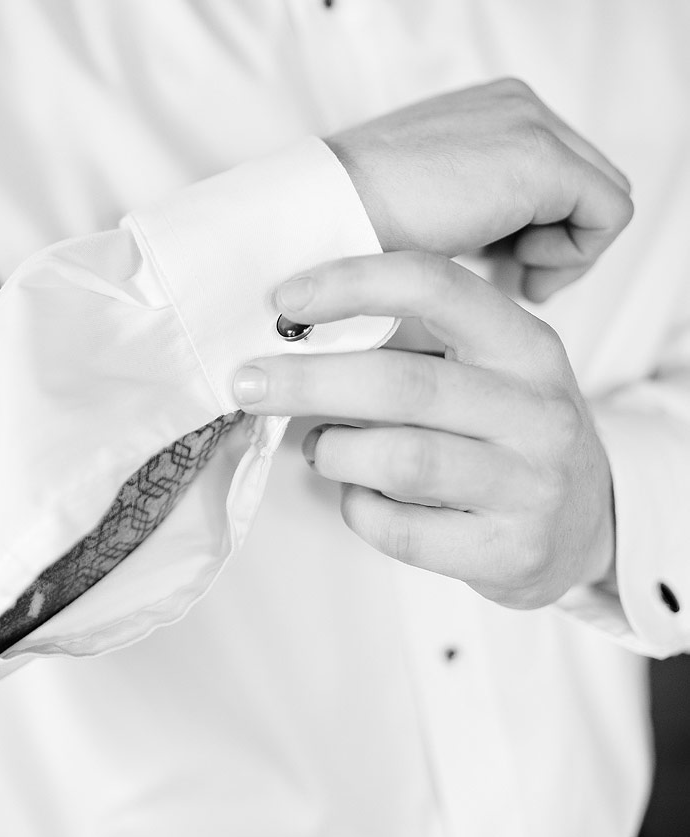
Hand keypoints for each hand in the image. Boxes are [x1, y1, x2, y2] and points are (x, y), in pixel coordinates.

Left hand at [233, 252, 614, 609]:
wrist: (588, 521)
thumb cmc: (511, 429)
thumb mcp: (491, 368)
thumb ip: (415, 342)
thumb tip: (296, 324)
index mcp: (526, 347)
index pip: (436, 287)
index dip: (354, 284)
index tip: (287, 299)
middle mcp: (538, 411)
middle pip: (402, 384)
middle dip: (308, 382)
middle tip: (248, 383)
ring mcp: (531, 486)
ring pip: (400, 459)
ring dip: (335, 451)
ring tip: (321, 448)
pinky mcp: (512, 551)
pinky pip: (401, 530)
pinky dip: (358, 508)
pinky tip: (358, 495)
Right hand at [328, 78, 632, 301]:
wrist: (329, 211)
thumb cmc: (363, 219)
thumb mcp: (435, 202)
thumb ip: (481, 204)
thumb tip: (519, 244)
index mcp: (491, 107)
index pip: (561, 170)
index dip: (540, 229)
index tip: (499, 265)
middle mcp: (518, 102)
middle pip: (589, 182)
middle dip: (557, 240)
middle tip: (511, 279)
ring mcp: (532, 122)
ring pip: (603, 199)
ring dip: (563, 250)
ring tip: (510, 275)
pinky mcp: (542, 158)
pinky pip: (609, 214)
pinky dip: (575, 257)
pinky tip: (519, 272)